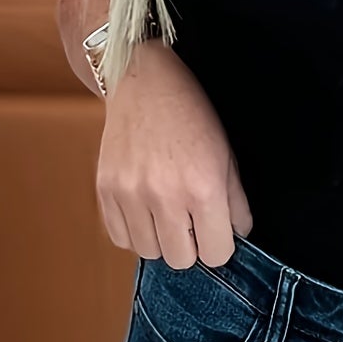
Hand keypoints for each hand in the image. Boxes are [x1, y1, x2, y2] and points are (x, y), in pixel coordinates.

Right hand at [96, 40, 253, 268]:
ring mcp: (130, 193)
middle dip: (190, 245)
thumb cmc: (191, 118)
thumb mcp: (227, 158)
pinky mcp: (106, 189)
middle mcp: (164, 195)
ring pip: (149, 253)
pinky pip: (121, 238)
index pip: (216, 255)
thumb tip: (236, 239)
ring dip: (160, 240)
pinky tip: (144, 210)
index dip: (218, 245)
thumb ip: (237, 206)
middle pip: (180, 260)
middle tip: (188, 220)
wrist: (144, 81)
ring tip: (165, 213)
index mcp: (202, 188)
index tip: (214, 230)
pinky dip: (135, 232)